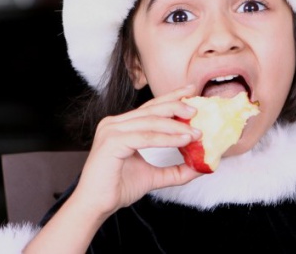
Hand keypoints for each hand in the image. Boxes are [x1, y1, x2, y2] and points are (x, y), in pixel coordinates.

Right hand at [70, 84, 202, 218]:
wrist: (96, 206)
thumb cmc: (117, 188)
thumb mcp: (153, 176)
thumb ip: (174, 170)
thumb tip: (200, 167)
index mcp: (122, 126)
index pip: (150, 107)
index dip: (172, 97)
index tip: (191, 91)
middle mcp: (115, 123)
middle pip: (151, 109)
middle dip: (177, 105)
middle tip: (197, 107)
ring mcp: (112, 130)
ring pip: (150, 121)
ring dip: (176, 125)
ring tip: (196, 131)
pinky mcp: (112, 142)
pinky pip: (145, 137)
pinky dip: (167, 139)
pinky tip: (183, 140)